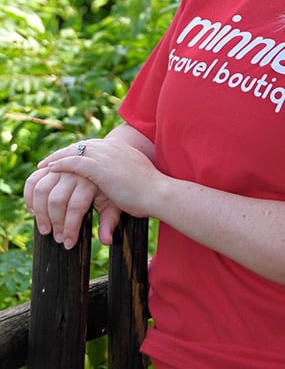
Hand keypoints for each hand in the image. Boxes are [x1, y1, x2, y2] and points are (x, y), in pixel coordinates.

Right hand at [24, 159, 119, 247]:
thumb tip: (106, 241)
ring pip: (41, 191)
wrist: (104, 165)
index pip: (76, 207)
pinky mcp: (49, 167)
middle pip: (56, 200)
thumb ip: (108, 222)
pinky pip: (32, 180)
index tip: (68, 244)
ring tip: (45, 229)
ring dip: (40, 213)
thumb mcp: (113, 203)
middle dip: (56, 223)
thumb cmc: (108, 190)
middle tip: (57, 238)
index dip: (70, 228)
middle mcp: (73, 172)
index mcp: (90, 180)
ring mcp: (59, 167)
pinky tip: (34, 212)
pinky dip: (28, 197)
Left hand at [42, 139, 160, 223]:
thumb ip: (116, 194)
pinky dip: (60, 164)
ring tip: (43, 167)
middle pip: (80, 146)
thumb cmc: (148, 194)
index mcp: (119, 149)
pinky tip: (50, 169)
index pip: (92, 146)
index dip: (76, 153)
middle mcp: (111, 147)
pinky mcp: (100, 166)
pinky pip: (74, 162)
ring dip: (56, 160)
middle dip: (62, 154)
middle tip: (47, 162)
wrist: (158, 192)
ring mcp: (105, 155)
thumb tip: (109, 222)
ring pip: (73, 152)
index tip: (65, 159)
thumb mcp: (129, 187)